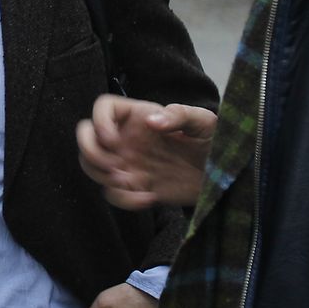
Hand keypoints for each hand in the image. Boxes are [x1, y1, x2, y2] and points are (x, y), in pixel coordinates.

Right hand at [76, 96, 215, 208]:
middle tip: (114, 165)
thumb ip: (179, 115)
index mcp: (139, 116)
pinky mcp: (135, 186)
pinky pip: (113, 194)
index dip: (99, 122)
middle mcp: (127, 137)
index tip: (114, 140)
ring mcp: (128, 162)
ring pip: (91, 166)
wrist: (222, 175)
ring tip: (130, 181)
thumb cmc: (214, 140)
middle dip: (91, 152)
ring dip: (103, 177)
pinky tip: (149, 198)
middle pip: (86, 136)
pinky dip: (124, 200)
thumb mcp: (203, 122)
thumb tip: (151, 122)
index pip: (103, 108)